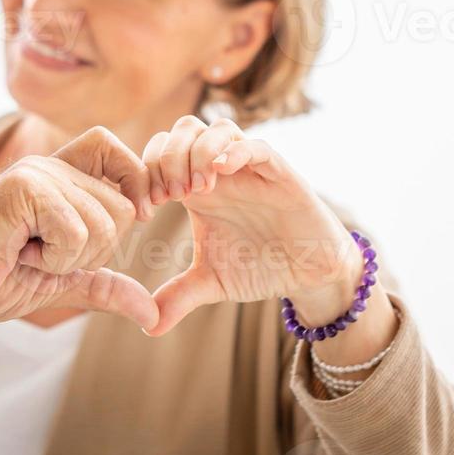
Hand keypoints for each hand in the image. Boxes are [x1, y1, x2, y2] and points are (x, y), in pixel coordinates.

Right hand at [0, 126, 157, 329]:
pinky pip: (75, 232)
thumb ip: (105, 286)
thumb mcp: (62, 284)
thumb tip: (151, 311)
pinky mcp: (24, 188)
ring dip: (70, 259)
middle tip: (46, 254)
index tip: (132, 217)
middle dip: (97, 250)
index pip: (113, 149)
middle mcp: (50, 167)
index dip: (134, 180)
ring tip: (28, 253)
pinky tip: (19, 253)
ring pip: (103, 223)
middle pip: (123, 206)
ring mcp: (37, 174)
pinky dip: (54, 259)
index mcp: (60, 178)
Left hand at [143, 116, 385, 338]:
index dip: (144, 173)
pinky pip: (255, 145)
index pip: (158, 153)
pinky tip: (220, 173)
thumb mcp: (212, 283)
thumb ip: (178, 296)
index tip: (145, 210)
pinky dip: (234, 151)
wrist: (309, 273)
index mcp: (196, 188)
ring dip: (196, 153)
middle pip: (181, 130)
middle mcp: (220, 171)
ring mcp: (249, 168)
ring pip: (215, 129)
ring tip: (195, 191)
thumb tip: (146, 326)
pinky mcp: (279, 173)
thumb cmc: (261, 266)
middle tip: (168, 196)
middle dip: (166, 158)